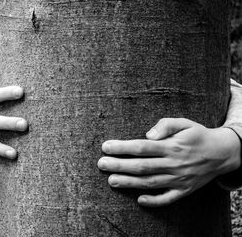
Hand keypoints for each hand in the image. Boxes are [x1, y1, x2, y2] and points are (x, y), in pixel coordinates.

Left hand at [98, 118, 240, 206]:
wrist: (222, 153)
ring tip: (111, 181)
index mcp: (172, 146)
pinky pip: (168, 198)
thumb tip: (148, 134)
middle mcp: (174, 164)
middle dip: (119, 165)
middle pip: (142, 166)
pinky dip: (154, 201)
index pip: (142, 147)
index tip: (105, 147)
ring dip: (129, 183)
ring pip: (150, 183)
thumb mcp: (184, 123)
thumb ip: (165, 125)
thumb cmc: (197, 135)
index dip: (122, 148)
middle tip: (101, 164)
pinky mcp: (185, 190)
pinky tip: (139, 200)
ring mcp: (179, 179)